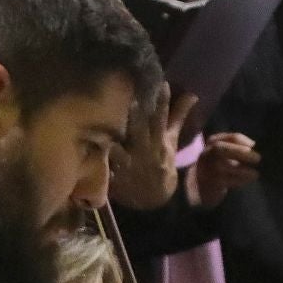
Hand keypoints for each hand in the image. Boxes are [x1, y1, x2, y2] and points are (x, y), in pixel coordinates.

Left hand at [109, 87, 195, 210]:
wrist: (155, 197)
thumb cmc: (162, 162)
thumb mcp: (171, 140)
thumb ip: (178, 117)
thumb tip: (192, 95)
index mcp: (160, 141)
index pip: (162, 119)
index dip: (163, 103)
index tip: (163, 84)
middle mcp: (146, 151)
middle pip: (140, 131)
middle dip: (137, 117)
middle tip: (133, 100)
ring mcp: (131, 164)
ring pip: (120, 150)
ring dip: (114, 142)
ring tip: (104, 130)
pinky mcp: (118, 177)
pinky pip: (108, 168)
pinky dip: (101, 163)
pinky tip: (90, 154)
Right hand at [186, 132, 258, 207]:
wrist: (199, 185)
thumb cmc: (217, 166)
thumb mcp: (223, 152)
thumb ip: (236, 147)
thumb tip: (255, 147)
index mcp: (213, 142)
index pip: (232, 138)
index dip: (245, 142)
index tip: (255, 147)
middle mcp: (208, 153)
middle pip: (223, 148)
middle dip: (242, 152)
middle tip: (258, 158)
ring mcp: (208, 167)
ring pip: (227, 165)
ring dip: (244, 170)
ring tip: (255, 174)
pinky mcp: (212, 181)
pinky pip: (228, 180)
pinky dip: (241, 180)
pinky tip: (248, 180)